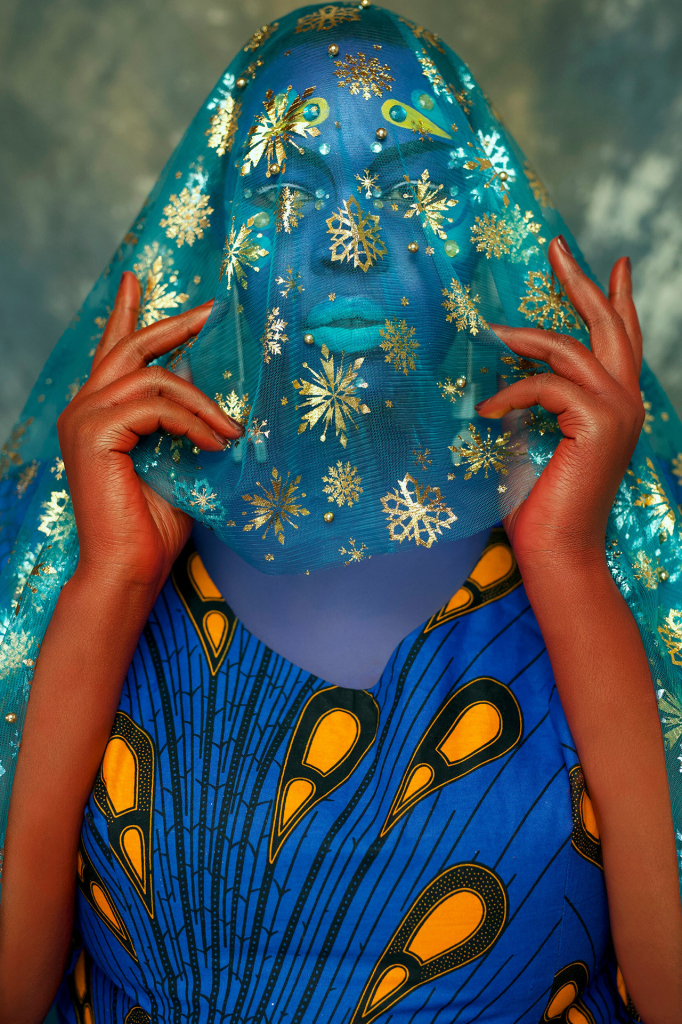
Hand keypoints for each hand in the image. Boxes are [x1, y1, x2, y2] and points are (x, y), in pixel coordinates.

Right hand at [58, 272, 242, 589]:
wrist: (131, 567)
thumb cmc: (154, 525)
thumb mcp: (178, 463)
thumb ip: (183, 426)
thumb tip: (214, 395)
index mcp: (100, 414)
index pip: (112, 352)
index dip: (125, 313)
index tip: (136, 279)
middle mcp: (84, 409)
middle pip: (130, 348)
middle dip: (174, 325)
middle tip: (213, 310)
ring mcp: (83, 419)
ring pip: (152, 379)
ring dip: (202, 402)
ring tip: (230, 431)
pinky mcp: (93, 434)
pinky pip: (153, 406)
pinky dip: (192, 422)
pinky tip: (215, 445)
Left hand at [477, 236, 643, 570]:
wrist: (556, 552)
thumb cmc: (541, 505)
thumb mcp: (534, 440)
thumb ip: (534, 404)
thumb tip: (506, 372)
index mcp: (616, 406)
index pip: (621, 341)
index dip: (615, 299)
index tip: (613, 264)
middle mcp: (626, 403)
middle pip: (610, 326)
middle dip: (582, 282)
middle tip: (556, 246)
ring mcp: (618, 412)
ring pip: (573, 349)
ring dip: (528, 338)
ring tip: (492, 331)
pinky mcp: (599, 422)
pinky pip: (547, 385)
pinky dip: (512, 392)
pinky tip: (487, 411)